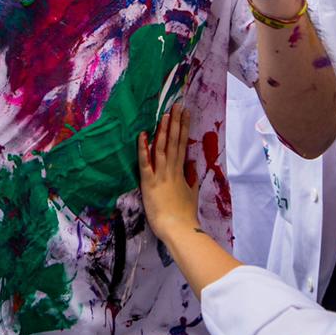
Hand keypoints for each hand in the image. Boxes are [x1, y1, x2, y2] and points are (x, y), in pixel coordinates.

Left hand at [137, 105, 199, 241]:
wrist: (179, 229)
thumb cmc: (184, 215)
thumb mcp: (191, 194)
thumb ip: (191, 178)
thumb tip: (193, 164)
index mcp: (180, 172)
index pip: (182, 145)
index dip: (183, 128)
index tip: (186, 113)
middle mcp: (171, 170)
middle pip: (174, 142)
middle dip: (176, 122)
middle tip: (178, 105)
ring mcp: (160, 175)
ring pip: (162, 148)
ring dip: (163, 130)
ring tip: (165, 114)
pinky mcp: (149, 183)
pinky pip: (145, 162)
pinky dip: (143, 148)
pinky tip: (142, 135)